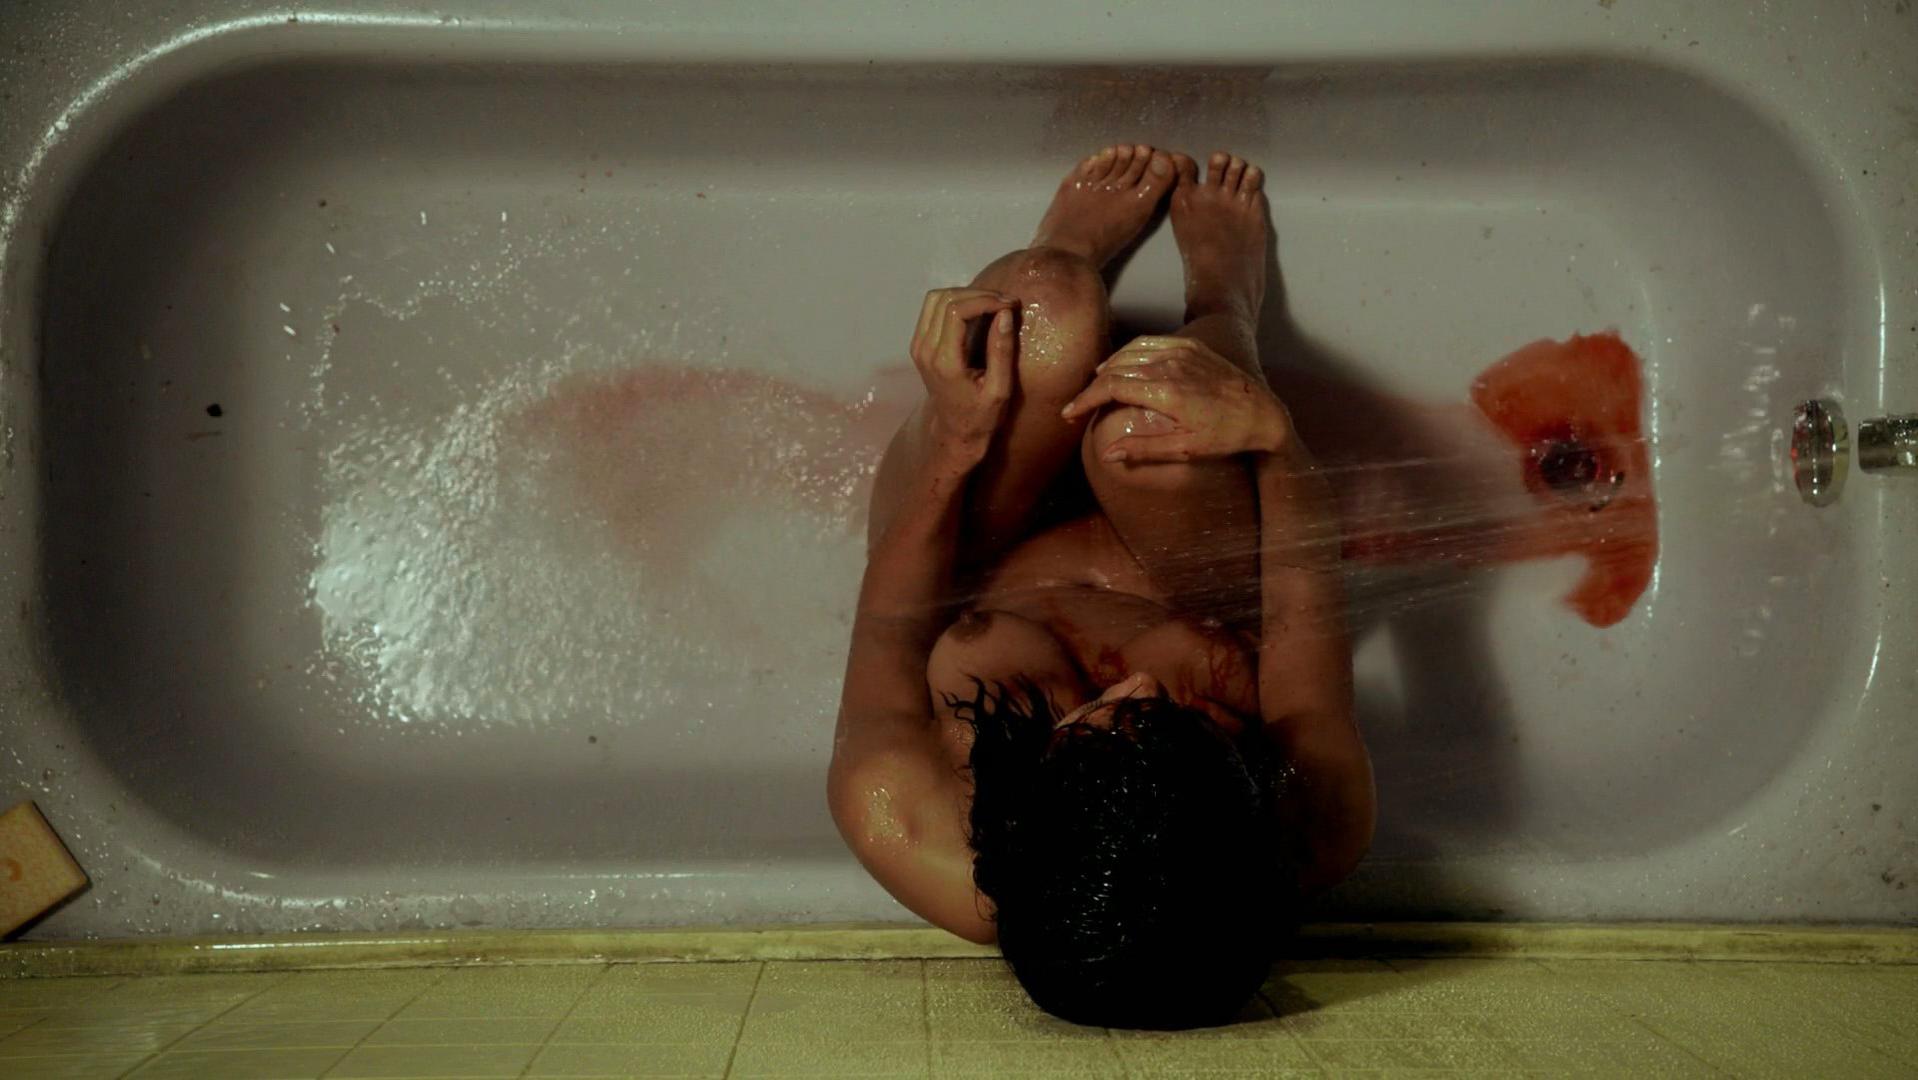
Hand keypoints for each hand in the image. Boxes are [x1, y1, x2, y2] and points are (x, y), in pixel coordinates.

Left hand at [910, 287, 1017, 461]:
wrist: (955, 432)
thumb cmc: (981, 416)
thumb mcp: (1000, 389)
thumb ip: (1001, 351)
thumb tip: (1005, 314)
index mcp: (944, 361)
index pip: (956, 310)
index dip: (984, 300)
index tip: (1010, 304)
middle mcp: (925, 350)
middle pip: (945, 299)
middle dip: (978, 294)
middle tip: (1006, 302)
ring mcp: (918, 346)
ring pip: (935, 299)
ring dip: (965, 294)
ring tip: (993, 303)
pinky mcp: (919, 344)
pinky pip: (932, 309)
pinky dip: (955, 302)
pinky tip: (977, 310)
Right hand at [1060, 336, 1293, 462]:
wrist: (1263, 413)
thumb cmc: (1226, 435)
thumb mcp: (1185, 449)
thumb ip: (1144, 449)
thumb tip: (1108, 454)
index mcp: (1165, 391)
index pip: (1110, 387)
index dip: (1085, 399)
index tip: (1070, 413)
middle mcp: (1170, 366)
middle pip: (1115, 369)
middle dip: (1092, 388)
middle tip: (1079, 405)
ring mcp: (1180, 352)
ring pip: (1129, 353)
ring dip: (1107, 368)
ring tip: (1095, 386)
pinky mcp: (1191, 347)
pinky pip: (1149, 343)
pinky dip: (1128, 353)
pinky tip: (1122, 364)